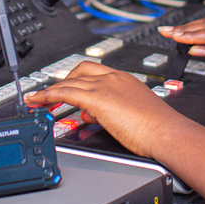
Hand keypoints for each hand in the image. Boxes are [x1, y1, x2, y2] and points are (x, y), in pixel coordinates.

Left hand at [24, 60, 186, 159]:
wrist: (167, 132)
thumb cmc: (158, 128)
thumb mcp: (133, 114)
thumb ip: (113, 112)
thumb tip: (96, 116)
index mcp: (124, 79)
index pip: (95, 72)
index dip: (78, 80)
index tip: (69, 90)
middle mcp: (114, 78)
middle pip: (79, 71)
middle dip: (63, 81)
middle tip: (50, 95)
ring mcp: (105, 86)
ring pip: (70, 81)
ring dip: (50, 91)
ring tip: (37, 100)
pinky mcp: (98, 98)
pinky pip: (66, 92)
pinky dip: (49, 95)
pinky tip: (41, 101)